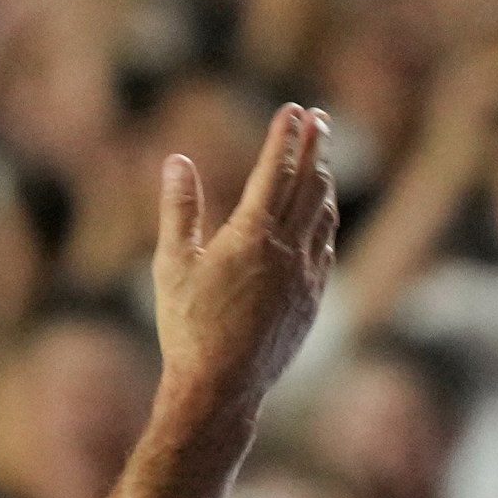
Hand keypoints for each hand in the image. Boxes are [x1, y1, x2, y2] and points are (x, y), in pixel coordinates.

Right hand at [153, 106, 337, 444]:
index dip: (284, 137)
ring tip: (323, 158)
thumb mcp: (171, 264)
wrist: (221, 387)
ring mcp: (306, 276)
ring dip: (324, 180)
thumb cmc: (187, 327)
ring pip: (324, 214)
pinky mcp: (313, 299)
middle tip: (319, 119)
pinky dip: (325, 219)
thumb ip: (179, 209)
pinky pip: (326, 246)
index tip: (291, 110)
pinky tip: (322, 214)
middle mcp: (288, 251)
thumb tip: (176, 161)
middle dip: (315, 147)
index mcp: (252, 236)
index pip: (276, 171)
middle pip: (310, 185)